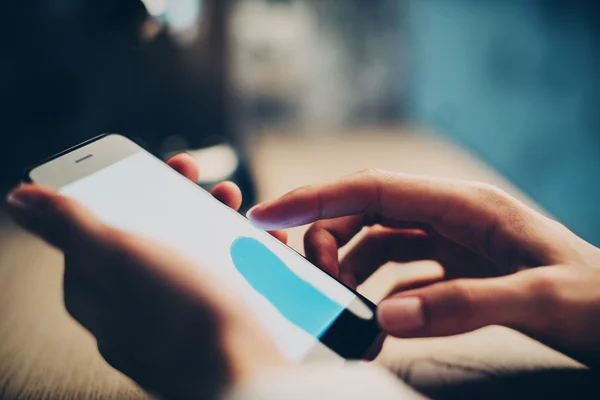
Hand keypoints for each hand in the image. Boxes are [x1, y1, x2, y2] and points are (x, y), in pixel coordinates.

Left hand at [6, 153, 286, 398]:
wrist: (245, 372)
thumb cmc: (183, 320)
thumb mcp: (121, 258)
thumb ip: (71, 227)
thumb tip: (22, 199)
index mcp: (101, 293)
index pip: (94, 232)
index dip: (115, 194)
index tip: (138, 169)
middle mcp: (135, 307)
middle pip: (147, 238)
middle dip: (173, 201)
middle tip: (193, 182)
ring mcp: (176, 315)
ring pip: (189, 254)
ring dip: (212, 221)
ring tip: (234, 209)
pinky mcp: (214, 321)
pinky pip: (223, 276)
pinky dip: (239, 253)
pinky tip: (254, 245)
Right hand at [248, 169, 599, 366]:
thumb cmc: (596, 300)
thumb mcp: (539, 300)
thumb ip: (462, 306)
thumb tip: (385, 318)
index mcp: (467, 205)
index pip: (374, 188)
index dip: (316, 197)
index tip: (269, 213)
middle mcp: (452, 215)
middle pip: (367, 212)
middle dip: (330, 240)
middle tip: (315, 282)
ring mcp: (452, 241)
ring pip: (378, 241)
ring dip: (351, 269)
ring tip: (344, 307)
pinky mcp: (455, 268)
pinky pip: (400, 271)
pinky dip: (378, 292)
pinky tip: (378, 318)